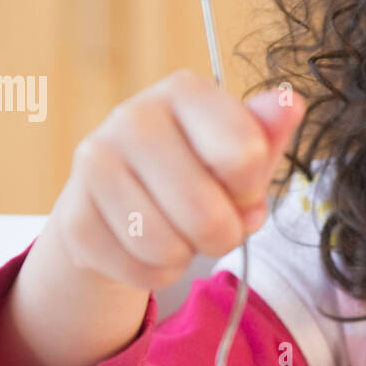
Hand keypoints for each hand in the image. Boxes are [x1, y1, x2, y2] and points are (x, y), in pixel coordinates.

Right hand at [49, 69, 304, 289]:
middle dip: (223, 236)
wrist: (120, 204)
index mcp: (184, 91)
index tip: (238, 187)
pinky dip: (154, 274)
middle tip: (212, 223)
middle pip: (207, 215)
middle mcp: (132, 117)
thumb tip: (292, 103)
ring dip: (186, 255)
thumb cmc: (196, 172)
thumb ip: (267, 135)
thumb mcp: (239, 152)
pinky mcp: (73, 217)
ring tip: (177, 231)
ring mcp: (94, 164)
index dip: (252, 190)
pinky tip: (146, 246)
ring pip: (168, 248)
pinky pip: (138, 270)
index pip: (245, 156)